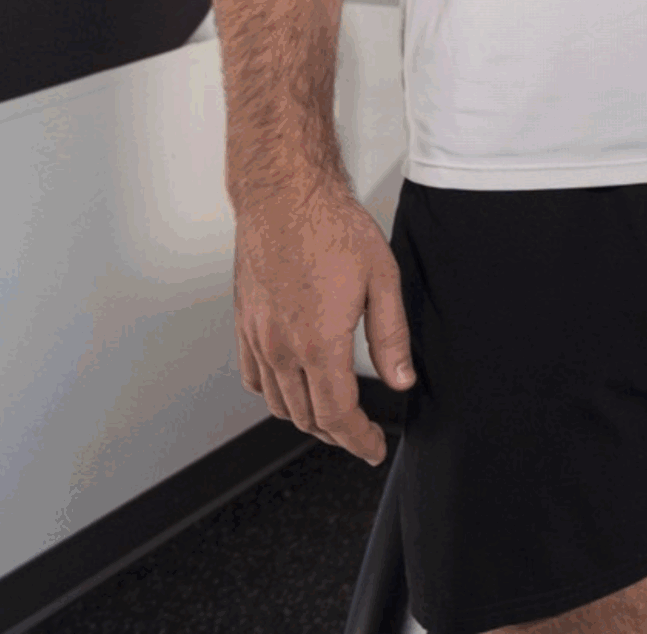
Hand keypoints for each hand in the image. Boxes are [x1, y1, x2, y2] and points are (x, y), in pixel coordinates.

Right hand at [232, 177, 414, 465]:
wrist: (284, 197)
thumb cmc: (332, 228)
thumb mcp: (382, 280)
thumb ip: (391, 337)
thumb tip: (402, 380)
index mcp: (319, 343)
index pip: (337, 415)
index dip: (357, 440)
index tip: (372, 448)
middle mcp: (282, 348)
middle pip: (307, 417)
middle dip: (336, 434)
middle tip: (359, 436)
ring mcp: (258, 338)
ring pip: (278, 404)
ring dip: (306, 420)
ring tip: (331, 419)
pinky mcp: (244, 324)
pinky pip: (254, 378)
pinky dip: (274, 395)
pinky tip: (292, 389)